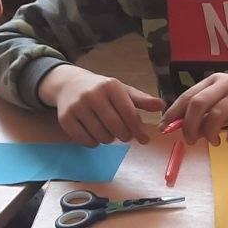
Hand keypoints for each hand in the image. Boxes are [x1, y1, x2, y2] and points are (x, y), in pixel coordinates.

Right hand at [38, 64, 164, 144]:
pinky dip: (94, 142)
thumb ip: (141, 100)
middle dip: (124, 136)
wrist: (70, 85)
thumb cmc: (102, 90)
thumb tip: (162, 105)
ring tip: (108, 130)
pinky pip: (86, 140)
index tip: (144, 140)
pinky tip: (95, 133)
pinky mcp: (65, 118)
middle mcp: (93, 94)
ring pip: (101, 136)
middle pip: (116, 127)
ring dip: (109, 139)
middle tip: (124, 135)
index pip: (129, 113)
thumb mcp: (122, 91)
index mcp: (110, 86)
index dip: (139, 130)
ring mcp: (77, 106)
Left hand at [161, 74, 227, 145]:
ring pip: (215, 116)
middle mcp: (226, 83)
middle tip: (190, 140)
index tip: (165, 128)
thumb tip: (184, 128)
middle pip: (197, 105)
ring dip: (210, 134)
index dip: (173, 113)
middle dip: (188, 126)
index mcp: (215, 80)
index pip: (187, 95)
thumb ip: (209, 110)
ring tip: (215, 142)